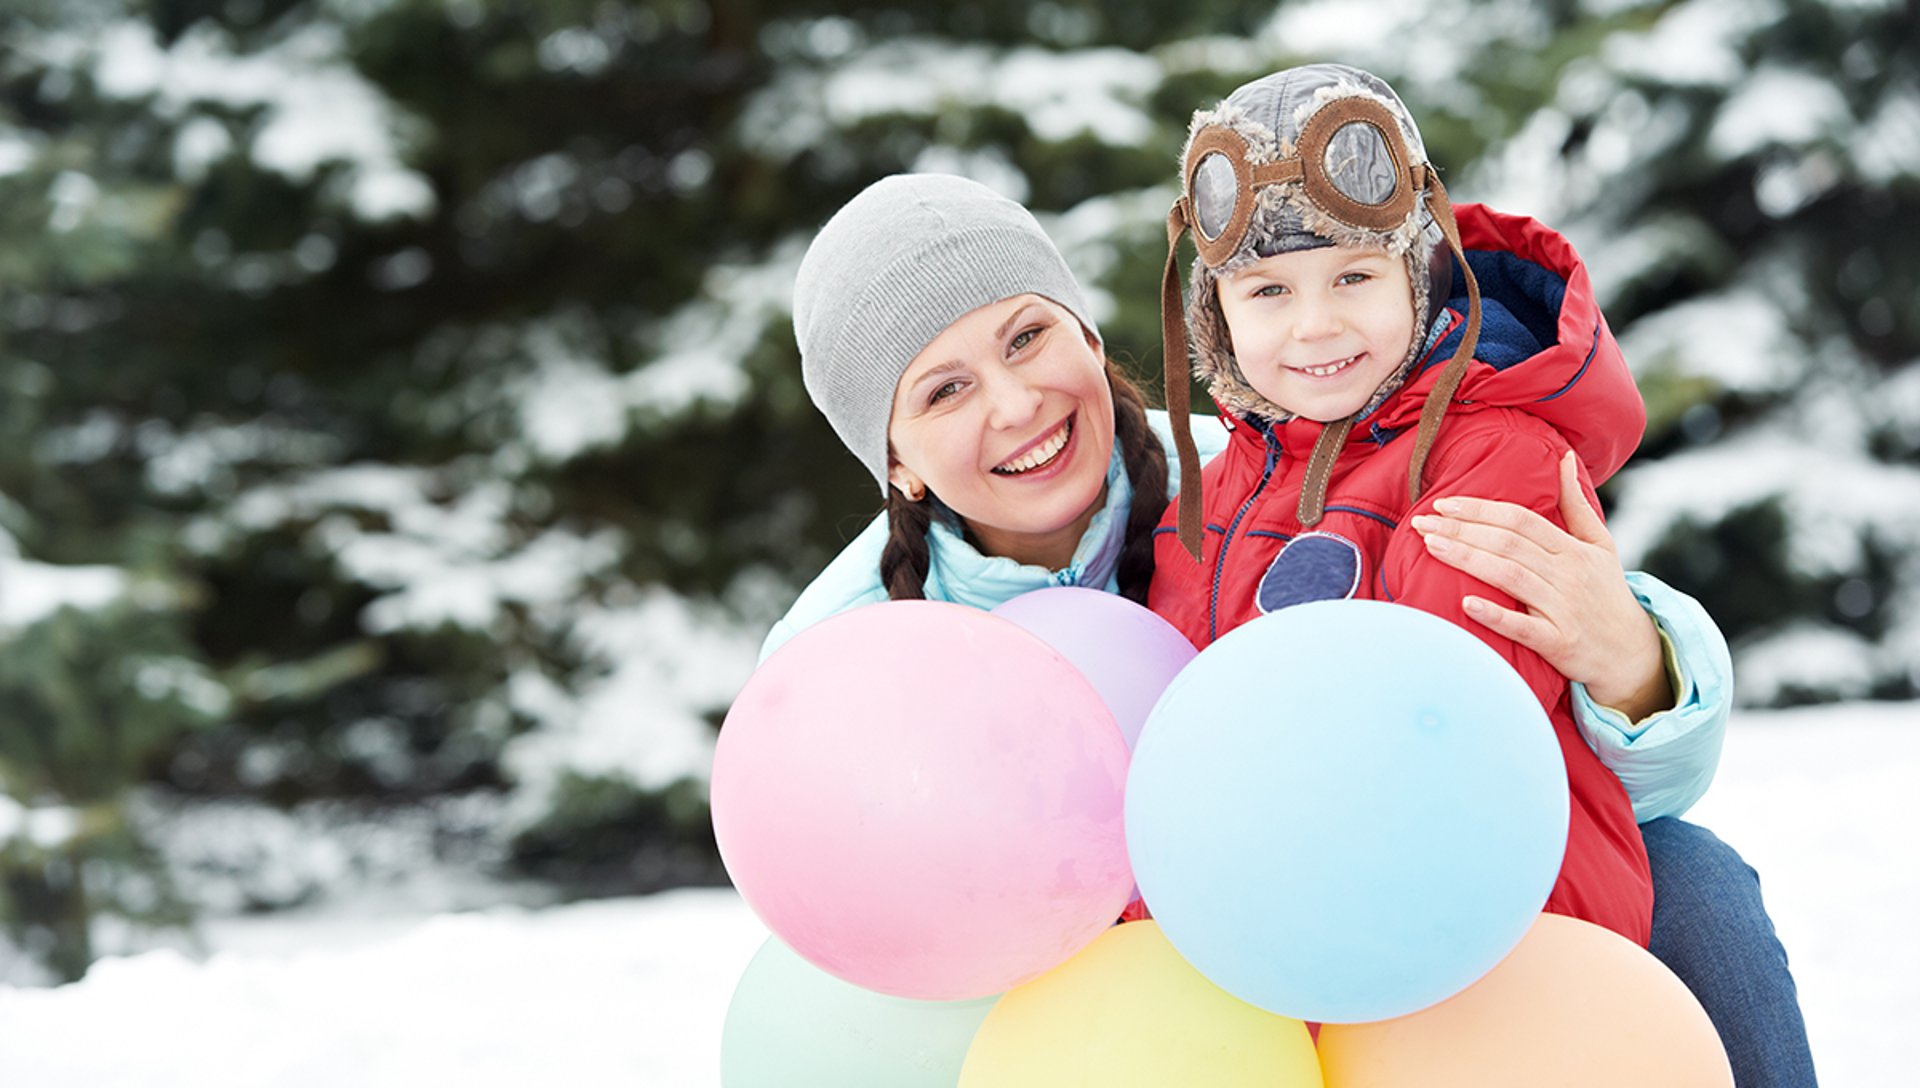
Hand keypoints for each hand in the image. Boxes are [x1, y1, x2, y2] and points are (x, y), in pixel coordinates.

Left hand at [1410, 451, 1673, 720]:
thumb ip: (1576, 503)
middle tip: (1421, 522)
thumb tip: (1565, 457)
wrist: (1632, 653)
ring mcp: (1564, 609)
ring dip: (1467, 560)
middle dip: (1462, 530)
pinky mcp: (1559, 642)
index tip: (1444, 503)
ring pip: (1509, 577)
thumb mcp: (1600, 544)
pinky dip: (1495, 614)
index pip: (1520, 520)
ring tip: (1431, 546)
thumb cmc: (1606, 593)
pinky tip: (1466, 603)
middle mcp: (1568, 574)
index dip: (1481, 509)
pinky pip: (1523, 627)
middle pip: (1508, 544)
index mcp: (1572, 549)